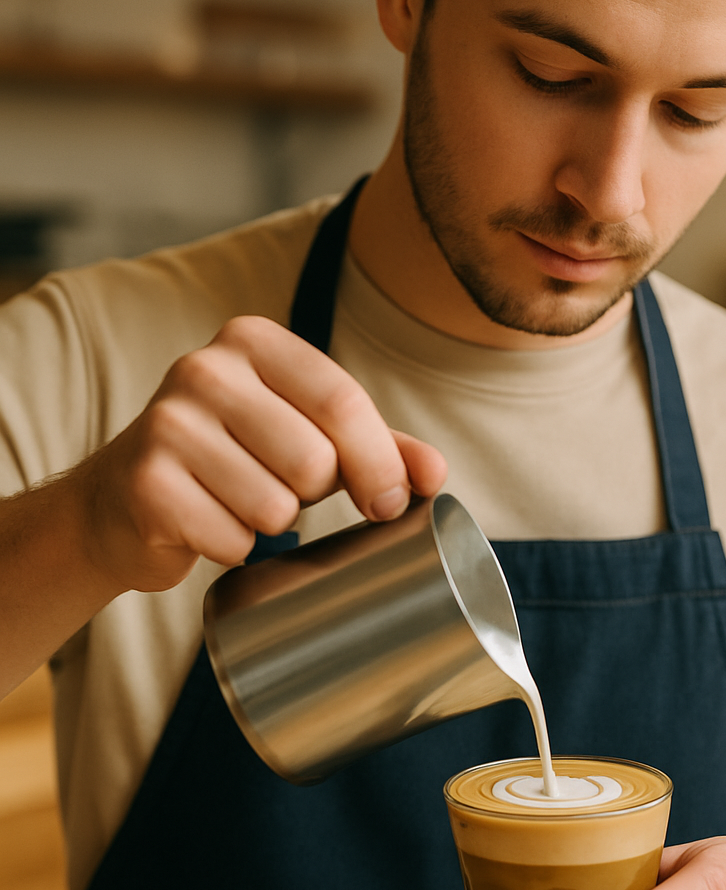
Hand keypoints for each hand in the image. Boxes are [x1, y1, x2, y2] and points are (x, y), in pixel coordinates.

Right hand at [76, 315, 446, 592]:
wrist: (126, 499)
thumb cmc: (239, 459)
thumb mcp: (313, 436)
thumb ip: (379, 446)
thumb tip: (435, 473)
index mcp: (255, 341)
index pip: (344, 402)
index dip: (378, 463)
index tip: (389, 504)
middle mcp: (205, 369)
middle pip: (314, 460)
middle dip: (315, 495)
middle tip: (287, 490)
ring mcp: (168, 424)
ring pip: (276, 507)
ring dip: (274, 524)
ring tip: (243, 502)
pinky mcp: (146, 484)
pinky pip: (233, 540)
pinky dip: (235, 548)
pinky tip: (210, 525)